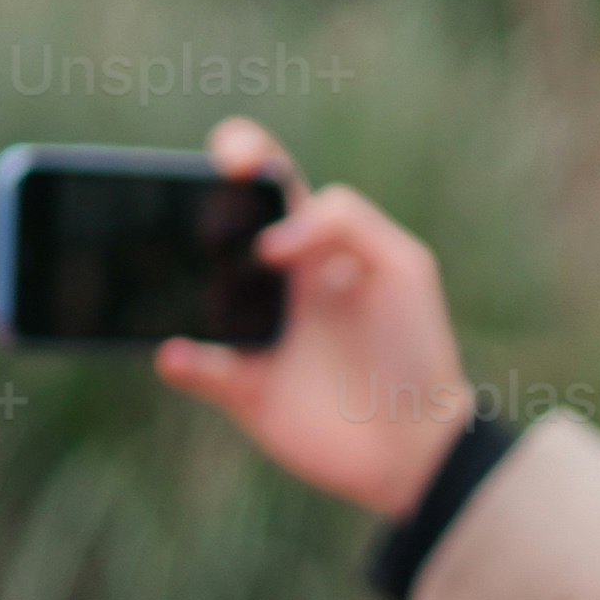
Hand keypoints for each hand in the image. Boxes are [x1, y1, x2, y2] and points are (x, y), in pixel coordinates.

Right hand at [149, 114, 473, 511]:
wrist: (419, 444)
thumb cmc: (416, 350)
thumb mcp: (403, 267)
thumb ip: (347, 222)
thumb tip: (272, 237)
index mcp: (316, 243)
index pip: (269, 183)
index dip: (243, 154)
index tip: (233, 159)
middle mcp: (277, 282)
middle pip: (218, 229)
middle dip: (198, 212)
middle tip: (209, 225)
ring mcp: (256, 333)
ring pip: (196, 293)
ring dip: (182, 282)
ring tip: (197, 283)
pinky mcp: (244, 387)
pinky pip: (196, 366)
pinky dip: (182, 360)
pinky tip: (179, 355)